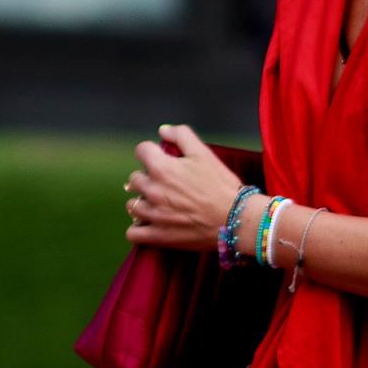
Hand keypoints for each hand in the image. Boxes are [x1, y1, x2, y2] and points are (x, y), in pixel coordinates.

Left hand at [124, 123, 242, 251]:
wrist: (235, 219)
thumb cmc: (222, 185)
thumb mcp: (204, 154)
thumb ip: (182, 136)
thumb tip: (163, 131)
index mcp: (162, 168)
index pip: (141, 151)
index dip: (152, 152)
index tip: (162, 159)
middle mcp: (153, 190)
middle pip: (134, 179)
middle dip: (148, 177)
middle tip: (166, 183)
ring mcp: (153, 215)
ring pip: (132, 205)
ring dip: (143, 202)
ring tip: (159, 204)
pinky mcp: (158, 236)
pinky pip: (133, 233)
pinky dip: (139, 228)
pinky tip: (150, 224)